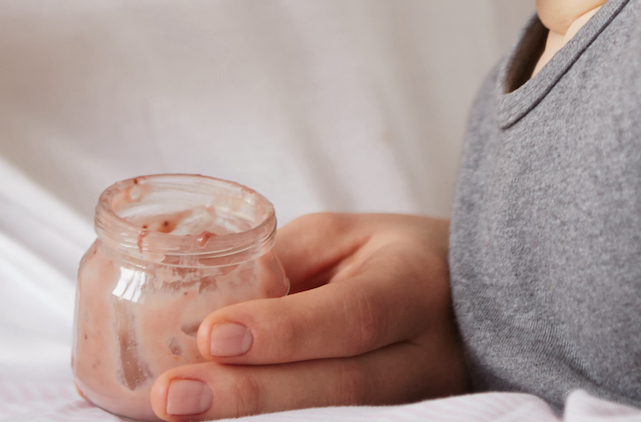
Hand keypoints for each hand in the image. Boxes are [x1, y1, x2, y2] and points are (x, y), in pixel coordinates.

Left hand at [151, 213, 467, 419]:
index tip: (213, 333)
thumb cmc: (394, 258)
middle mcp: (424, 356)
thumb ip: (282, 266)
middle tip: (172, 395)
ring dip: (252, 418)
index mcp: (414, 286)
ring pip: (337, 419)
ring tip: (180, 413)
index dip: (285, 330)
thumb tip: (203, 307)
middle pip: (340, 388)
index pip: (353, 314)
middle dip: (250, 394)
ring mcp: (418, 404)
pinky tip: (216, 420)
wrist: (468, 302)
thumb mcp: (345, 237)